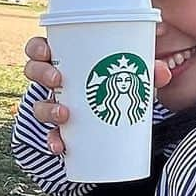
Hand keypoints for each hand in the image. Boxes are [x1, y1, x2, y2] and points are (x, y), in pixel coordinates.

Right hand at [24, 36, 172, 157]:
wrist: (120, 115)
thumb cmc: (120, 83)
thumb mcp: (133, 74)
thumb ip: (147, 71)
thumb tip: (162, 71)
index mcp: (66, 59)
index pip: (40, 48)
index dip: (37, 48)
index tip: (47, 51)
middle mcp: (56, 82)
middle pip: (33, 71)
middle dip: (40, 73)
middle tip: (58, 79)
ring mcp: (56, 105)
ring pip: (38, 104)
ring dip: (46, 109)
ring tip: (64, 114)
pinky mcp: (61, 129)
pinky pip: (51, 135)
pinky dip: (53, 141)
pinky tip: (60, 147)